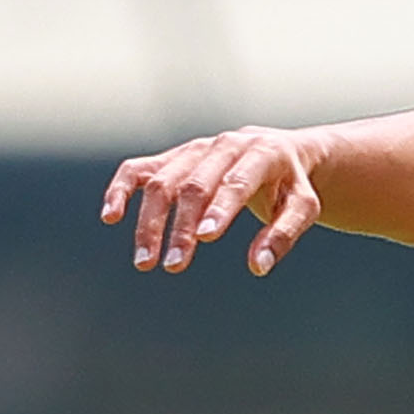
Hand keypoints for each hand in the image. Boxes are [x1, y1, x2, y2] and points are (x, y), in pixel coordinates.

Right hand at [104, 126, 325, 274]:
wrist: (278, 151)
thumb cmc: (292, 186)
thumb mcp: (303, 208)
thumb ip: (283, 235)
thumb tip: (257, 266)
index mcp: (261, 153)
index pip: (235, 181)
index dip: (220, 208)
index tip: (205, 238)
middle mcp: (223, 146)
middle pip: (194, 185)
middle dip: (181, 226)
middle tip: (174, 266)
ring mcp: (194, 150)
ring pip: (163, 182)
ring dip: (150, 222)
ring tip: (145, 262)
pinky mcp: (173, 157)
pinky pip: (138, 169)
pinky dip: (121, 189)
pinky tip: (111, 217)